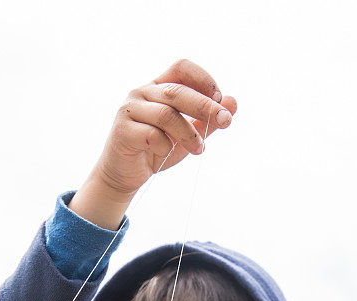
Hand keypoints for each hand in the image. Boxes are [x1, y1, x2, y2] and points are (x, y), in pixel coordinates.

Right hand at [69, 59, 236, 228]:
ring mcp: (130, 110)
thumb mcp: (187, 136)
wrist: (125, 175)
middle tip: (226, 121)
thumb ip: (207, 121)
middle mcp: (142, 93)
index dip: (203, 79)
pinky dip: (165, 146)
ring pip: (166, 114)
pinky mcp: (122, 131)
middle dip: (205, 106)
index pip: (181, 68)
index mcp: (158, 87)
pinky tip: (166, 153)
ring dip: (188, 133)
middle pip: (177, 91)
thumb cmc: (156, 150)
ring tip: (200, 150)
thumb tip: (233, 103)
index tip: (220, 99)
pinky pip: (151, 134)